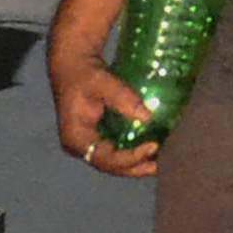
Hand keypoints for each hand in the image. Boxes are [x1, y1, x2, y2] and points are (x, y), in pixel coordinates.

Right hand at [49, 37, 160, 177]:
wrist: (74, 64)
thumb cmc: (84, 73)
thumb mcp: (101, 82)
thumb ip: (122, 98)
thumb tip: (148, 116)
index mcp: (76, 137)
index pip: (104, 157)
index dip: (130, 157)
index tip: (152, 146)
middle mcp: (80, 146)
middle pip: (109, 166)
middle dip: (134, 167)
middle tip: (158, 166)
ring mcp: (88, 143)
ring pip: (113, 163)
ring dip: (135, 164)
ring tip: (158, 163)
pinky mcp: (97, 137)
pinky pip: (115, 152)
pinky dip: (132, 154)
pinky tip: (149, 152)